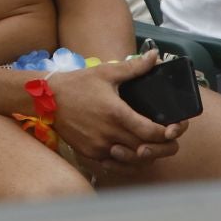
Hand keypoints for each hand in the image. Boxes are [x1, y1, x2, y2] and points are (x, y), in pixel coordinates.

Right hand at [49, 52, 186, 166]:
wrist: (46, 99)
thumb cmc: (77, 84)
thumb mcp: (106, 72)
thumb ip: (134, 67)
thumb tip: (155, 56)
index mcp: (116, 113)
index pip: (151, 132)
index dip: (168, 132)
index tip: (175, 127)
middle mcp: (109, 134)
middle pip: (146, 150)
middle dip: (163, 146)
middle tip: (171, 139)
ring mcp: (99, 147)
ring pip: (132, 160)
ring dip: (147, 156)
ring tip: (154, 145)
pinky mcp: (90, 154)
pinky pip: (116, 165)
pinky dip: (128, 162)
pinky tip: (134, 154)